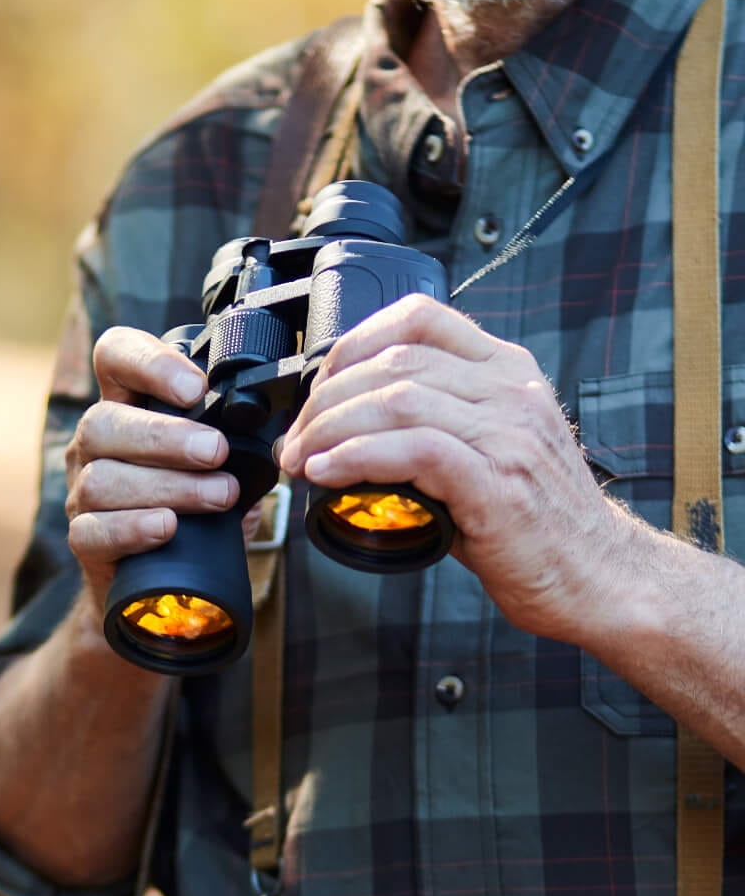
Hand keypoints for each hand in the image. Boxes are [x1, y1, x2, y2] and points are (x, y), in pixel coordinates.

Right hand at [63, 327, 247, 619]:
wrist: (164, 588)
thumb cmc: (197, 514)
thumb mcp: (222, 467)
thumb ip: (239, 444)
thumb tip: (280, 438)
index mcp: (127, 407)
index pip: (115, 356)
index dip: (148, 362)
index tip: (195, 388)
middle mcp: (95, 445)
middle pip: (102, 421)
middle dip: (164, 436)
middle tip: (215, 452)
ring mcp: (82, 493)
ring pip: (102, 479)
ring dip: (167, 485)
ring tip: (218, 497)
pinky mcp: (84, 541)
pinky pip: (93, 530)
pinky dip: (133, 527)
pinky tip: (168, 528)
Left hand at [276, 295, 630, 642]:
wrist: (599, 577)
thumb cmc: (535, 523)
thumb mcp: (489, 449)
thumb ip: (433, 425)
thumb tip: (347, 429)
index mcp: (507, 372)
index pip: (419, 317)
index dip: (353, 344)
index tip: (318, 388)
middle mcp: (511, 392)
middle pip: (394, 361)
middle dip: (325, 399)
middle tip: (297, 440)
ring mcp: (510, 435)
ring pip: (396, 400)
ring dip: (329, 429)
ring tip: (301, 459)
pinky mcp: (499, 483)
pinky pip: (413, 450)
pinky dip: (355, 457)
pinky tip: (326, 473)